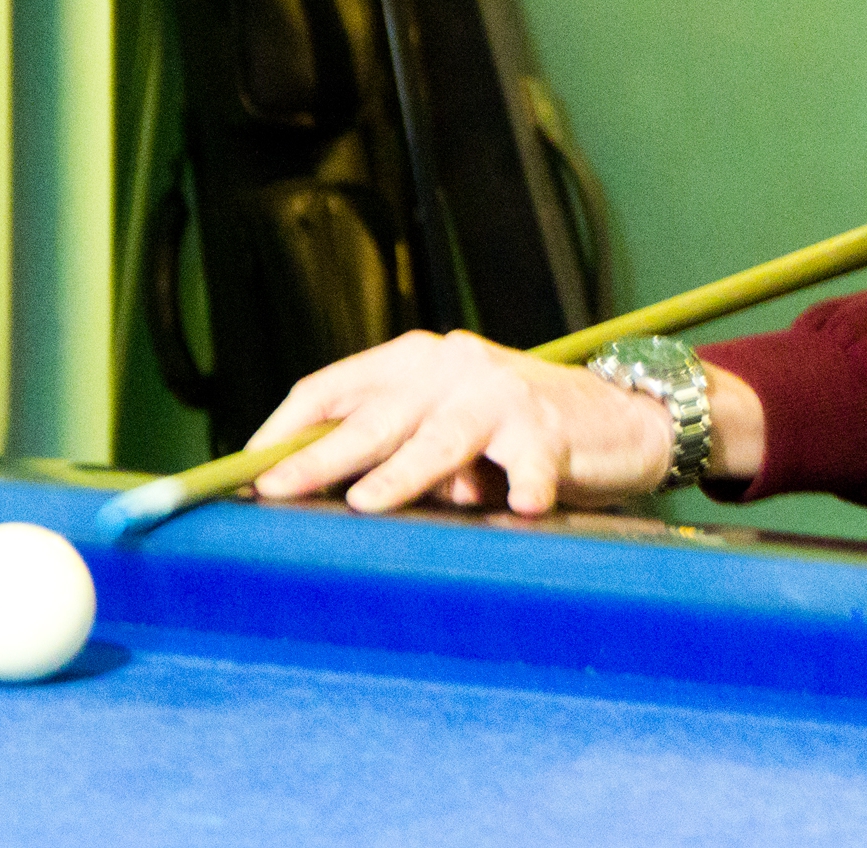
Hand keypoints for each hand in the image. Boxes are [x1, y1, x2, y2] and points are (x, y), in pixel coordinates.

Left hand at [248, 329, 678, 515]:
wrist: (620, 419)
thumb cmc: (517, 432)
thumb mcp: (445, 429)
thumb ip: (393, 450)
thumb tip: (310, 493)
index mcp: (415, 361)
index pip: (332, 388)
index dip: (284, 430)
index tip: (246, 472)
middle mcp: (451, 366)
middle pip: (374, 415)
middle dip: (319, 457)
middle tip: (276, 490)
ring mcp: (500, 394)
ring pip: (439, 437)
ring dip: (402, 473)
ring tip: (367, 503)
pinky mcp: (550, 427)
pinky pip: (529, 463)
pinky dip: (526, 486)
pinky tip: (523, 506)